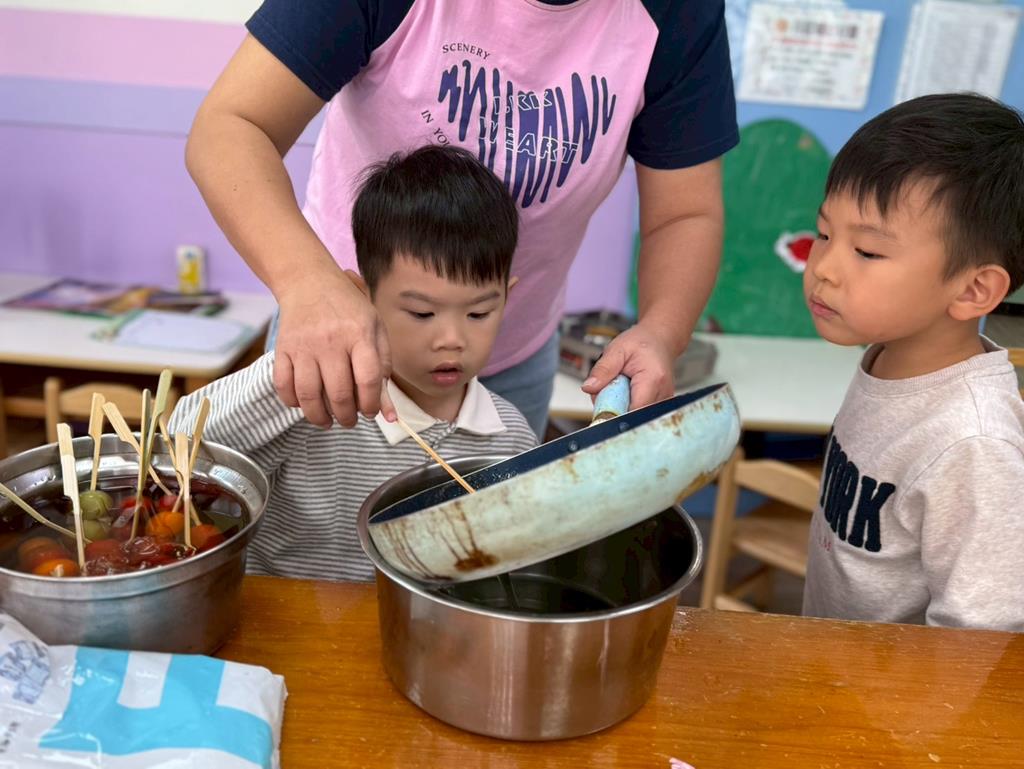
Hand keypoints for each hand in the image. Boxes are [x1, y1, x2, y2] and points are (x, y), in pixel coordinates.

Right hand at [273, 268, 395, 427]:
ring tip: (328, 420)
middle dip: (347, 418)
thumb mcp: (376, 331)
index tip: (371, 412)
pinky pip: (284, 386)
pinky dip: (293, 403)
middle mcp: (330, 341)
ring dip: (320, 417)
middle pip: (338, 394)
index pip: (367, 381)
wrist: (309, 282)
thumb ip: (383, 371)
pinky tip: (305, 403)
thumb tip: (389, 414)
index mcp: (359, 335)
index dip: (371, 405)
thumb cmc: (349, 309)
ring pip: (308, 396)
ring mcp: (303, 346)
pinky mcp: (282, 349)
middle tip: (350, 420)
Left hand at [581, 324, 678, 409]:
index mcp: (652, 379)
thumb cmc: (641, 343)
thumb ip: (602, 369)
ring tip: (621, 385)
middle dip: (614, 407)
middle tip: (611, 387)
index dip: (615, 412)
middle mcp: (662, 394)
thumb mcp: (616, 349)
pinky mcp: (659, 406)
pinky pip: (638, 412)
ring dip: (620, 405)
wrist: (658, 340)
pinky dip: (627, 404)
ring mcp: (663, 402)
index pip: (633, 410)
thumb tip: (589, 388)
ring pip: (634, 416)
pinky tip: (628, 391)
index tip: (603, 404)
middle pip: (632, 416)